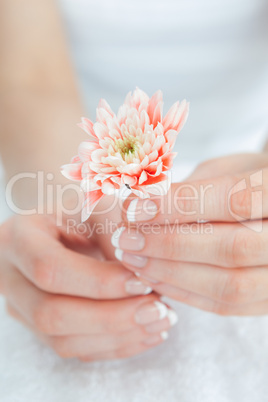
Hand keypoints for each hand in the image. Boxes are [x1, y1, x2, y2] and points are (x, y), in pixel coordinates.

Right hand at [0, 213, 176, 360]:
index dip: (98, 282)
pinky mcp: (40, 328)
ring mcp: (22, 308)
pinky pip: (74, 349)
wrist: (63, 229)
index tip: (142, 281)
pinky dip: (116, 346)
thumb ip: (116, 233)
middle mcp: (11, 277)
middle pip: (52, 314)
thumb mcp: (96, 208)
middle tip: (158, 308)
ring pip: (62, 341)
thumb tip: (144, 274)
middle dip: (111, 317)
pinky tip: (148, 332)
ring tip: (161, 320)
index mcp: (19, 238)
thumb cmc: (82, 214)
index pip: (50, 269)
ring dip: (119, 336)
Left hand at [111, 152, 267, 315]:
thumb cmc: (250, 180)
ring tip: (133, 259)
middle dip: (170, 245)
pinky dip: (185, 293)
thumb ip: (193, 187)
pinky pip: (227, 306)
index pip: (234, 200)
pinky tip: (153, 277)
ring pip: (230, 285)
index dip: (180, 206)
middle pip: (231, 248)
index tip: (135, 208)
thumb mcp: (229, 169)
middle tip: (127, 239)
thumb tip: (140, 206)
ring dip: (172, 273)